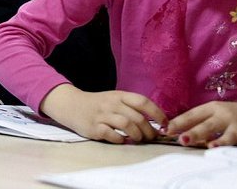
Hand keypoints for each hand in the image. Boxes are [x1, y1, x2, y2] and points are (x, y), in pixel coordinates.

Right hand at [40, 85, 166, 143]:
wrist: (71, 105)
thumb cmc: (98, 104)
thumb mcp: (114, 99)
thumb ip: (131, 107)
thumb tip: (155, 121)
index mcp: (119, 95)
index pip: (143, 101)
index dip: (157, 113)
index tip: (165, 124)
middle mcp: (112, 104)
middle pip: (137, 117)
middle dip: (149, 130)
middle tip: (151, 137)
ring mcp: (102, 115)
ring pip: (127, 125)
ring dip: (137, 135)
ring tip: (138, 139)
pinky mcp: (94, 128)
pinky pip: (112, 135)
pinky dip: (120, 139)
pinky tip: (121, 140)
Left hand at [167, 101, 236, 148]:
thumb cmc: (231, 116)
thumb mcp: (214, 114)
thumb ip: (197, 122)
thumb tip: (173, 131)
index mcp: (212, 108)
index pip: (193, 115)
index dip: (180, 122)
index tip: (167, 130)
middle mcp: (225, 116)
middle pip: (208, 125)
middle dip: (195, 132)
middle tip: (183, 139)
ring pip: (229, 134)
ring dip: (220, 141)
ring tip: (212, 146)